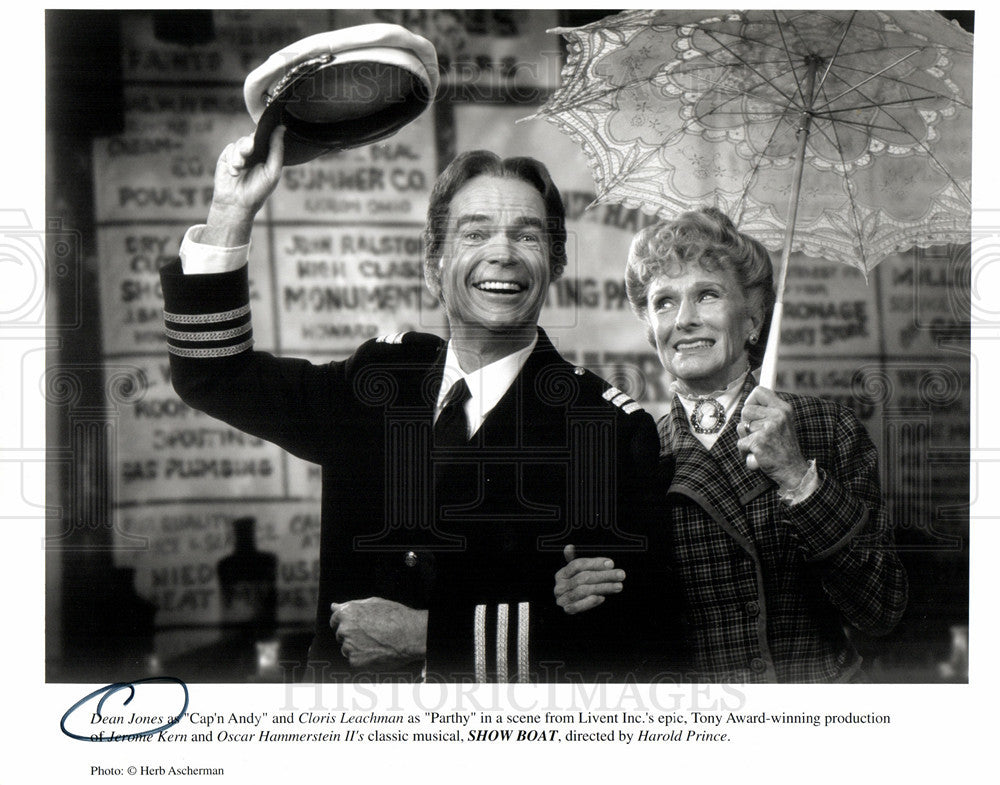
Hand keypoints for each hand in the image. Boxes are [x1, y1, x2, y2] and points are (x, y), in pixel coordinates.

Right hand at [201, 127, 284, 246]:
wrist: (237, 203)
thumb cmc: (258, 190)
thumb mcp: (272, 171)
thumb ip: (277, 150)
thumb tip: (282, 128)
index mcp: (268, 155)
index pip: (268, 137)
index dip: (266, 132)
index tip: (265, 129)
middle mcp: (255, 153)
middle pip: (254, 136)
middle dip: (250, 143)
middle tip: (249, 151)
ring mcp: (241, 154)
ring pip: (241, 142)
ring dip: (240, 154)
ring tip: (239, 168)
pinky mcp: (228, 156)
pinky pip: (230, 149)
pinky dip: (232, 160)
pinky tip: (234, 173)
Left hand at [329, 597, 427, 668]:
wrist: (410, 635)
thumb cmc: (395, 616)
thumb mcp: (374, 603)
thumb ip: (350, 605)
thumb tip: (334, 606)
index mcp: (347, 613)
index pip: (335, 620)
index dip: (346, 623)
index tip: (357, 626)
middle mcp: (345, 629)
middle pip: (341, 635)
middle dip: (352, 635)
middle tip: (371, 635)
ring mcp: (349, 646)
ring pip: (347, 649)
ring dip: (357, 648)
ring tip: (376, 643)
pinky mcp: (355, 661)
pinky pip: (354, 660)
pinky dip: (363, 659)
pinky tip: (376, 652)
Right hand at [553, 544, 624, 614]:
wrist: (568, 611)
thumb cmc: (575, 589)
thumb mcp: (575, 574)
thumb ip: (576, 562)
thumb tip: (570, 546)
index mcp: (561, 574)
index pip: (577, 565)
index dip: (594, 563)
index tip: (611, 563)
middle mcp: (559, 586)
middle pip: (583, 577)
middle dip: (604, 575)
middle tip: (621, 574)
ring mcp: (562, 599)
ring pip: (583, 591)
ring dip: (603, 588)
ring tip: (618, 586)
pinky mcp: (567, 610)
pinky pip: (578, 606)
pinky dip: (590, 602)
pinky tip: (602, 598)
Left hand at [736, 386, 809, 489]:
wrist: (792, 470)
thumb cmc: (784, 447)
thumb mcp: (783, 423)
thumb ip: (769, 412)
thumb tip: (749, 401)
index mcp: (783, 409)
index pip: (759, 391)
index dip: (751, 401)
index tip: (753, 412)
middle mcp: (777, 415)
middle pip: (745, 410)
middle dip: (747, 424)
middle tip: (760, 435)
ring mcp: (768, 428)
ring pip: (741, 427)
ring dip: (746, 439)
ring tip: (761, 446)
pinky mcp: (758, 442)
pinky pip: (740, 443)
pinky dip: (745, 452)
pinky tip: (758, 456)